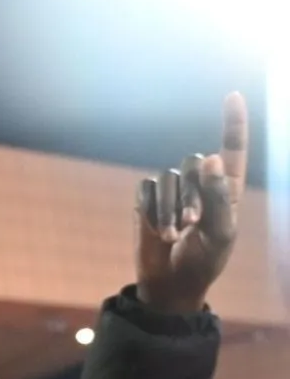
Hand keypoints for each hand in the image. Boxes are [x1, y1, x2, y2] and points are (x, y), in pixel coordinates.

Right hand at [135, 93, 248, 315]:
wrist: (171, 283)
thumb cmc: (204, 261)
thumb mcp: (220, 232)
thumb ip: (217, 195)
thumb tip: (211, 157)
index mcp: (227, 189)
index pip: (232, 150)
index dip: (233, 123)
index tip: (232, 95)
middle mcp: (199, 184)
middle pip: (196, 165)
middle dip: (193, 195)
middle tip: (191, 225)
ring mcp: (172, 191)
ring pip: (169, 178)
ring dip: (170, 209)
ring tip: (174, 234)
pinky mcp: (146, 201)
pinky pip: (147, 190)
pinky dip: (153, 211)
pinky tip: (159, 232)